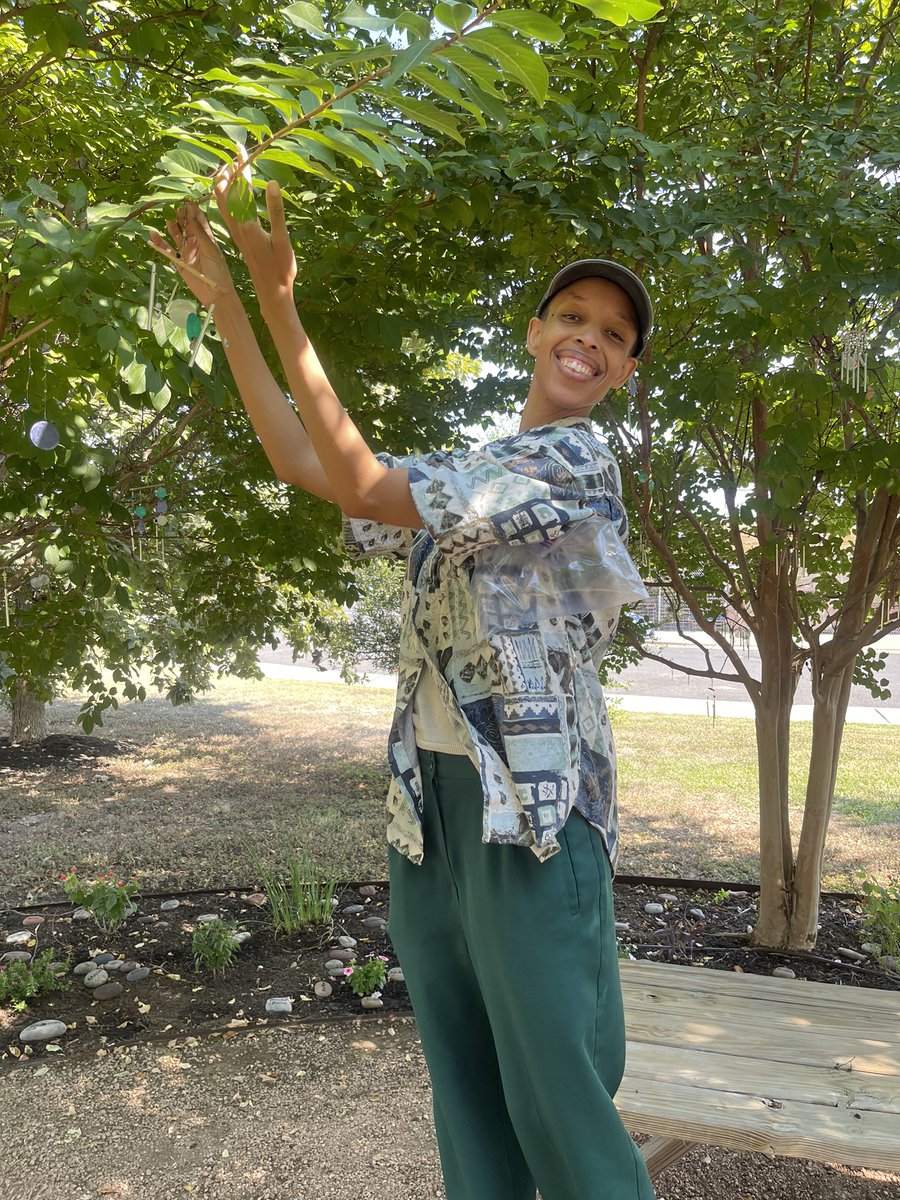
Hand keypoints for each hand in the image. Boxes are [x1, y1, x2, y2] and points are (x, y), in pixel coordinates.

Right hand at [149, 203, 239, 312]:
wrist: (215, 292)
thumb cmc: (218, 271)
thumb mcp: (211, 249)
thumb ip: (200, 233)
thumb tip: (192, 214)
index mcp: (206, 238)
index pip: (199, 221)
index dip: (192, 210)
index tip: (186, 201)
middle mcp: (196, 243)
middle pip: (186, 226)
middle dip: (181, 216)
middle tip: (176, 209)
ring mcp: (187, 252)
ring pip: (176, 235)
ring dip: (172, 227)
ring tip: (168, 220)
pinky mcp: (179, 262)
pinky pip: (167, 251)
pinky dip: (160, 244)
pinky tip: (153, 235)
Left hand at [212, 157, 297, 322]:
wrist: (272, 291)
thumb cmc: (280, 267)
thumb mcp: (282, 239)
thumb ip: (276, 210)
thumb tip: (272, 184)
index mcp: (246, 223)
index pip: (239, 187)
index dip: (240, 166)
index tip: (240, 147)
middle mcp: (237, 225)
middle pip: (224, 191)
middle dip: (229, 170)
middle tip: (236, 153)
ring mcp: (236, 231)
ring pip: (223, 200)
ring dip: (226, 182)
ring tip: (233, 167)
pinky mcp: (239, 236)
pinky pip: (227, 210)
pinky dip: (229, 195)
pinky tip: (235, 192)